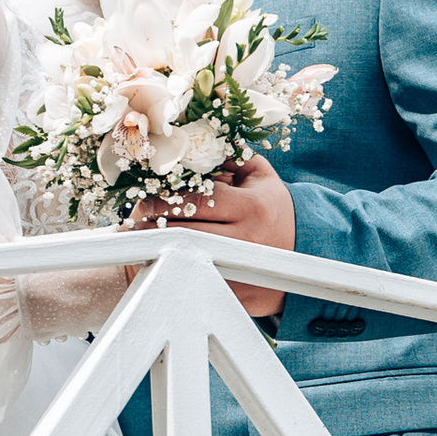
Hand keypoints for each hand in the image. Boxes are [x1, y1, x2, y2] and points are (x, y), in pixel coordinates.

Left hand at [151, 156, 294, 318]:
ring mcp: (241, 269)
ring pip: (186, 259)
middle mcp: (246, 240)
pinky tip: (157, 260)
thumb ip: (229, 156)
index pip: (197, 202)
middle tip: (132, 220)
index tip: (144, 198)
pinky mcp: (236, 293)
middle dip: (153, 226)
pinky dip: (173, 271)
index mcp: (252, 207)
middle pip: (186, 232)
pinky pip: (196, 281)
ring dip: (157, 250)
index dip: (164, 200)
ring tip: (139, 239)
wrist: (303, 249)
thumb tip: (190, 142)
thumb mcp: (260, 176)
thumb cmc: (273, 207)